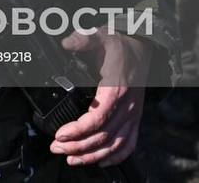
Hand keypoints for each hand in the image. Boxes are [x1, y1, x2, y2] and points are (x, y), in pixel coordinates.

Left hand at [50, 33, 151, 166]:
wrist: (142, 48)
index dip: (78, 130)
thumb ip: (83, 40)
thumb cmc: (119, 45)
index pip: (98, 118)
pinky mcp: (135, 119)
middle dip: (77, 146)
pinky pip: (129, 144)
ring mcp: (132, 115)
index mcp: (116, 89)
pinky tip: (99, 162)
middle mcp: (126, 106)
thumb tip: (67, 43)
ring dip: (92, 156)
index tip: (60, 134)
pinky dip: (115, 157)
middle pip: (103, 136)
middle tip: (56, 147)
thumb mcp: (100, 36)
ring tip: (71, 159)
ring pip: (114, 145)